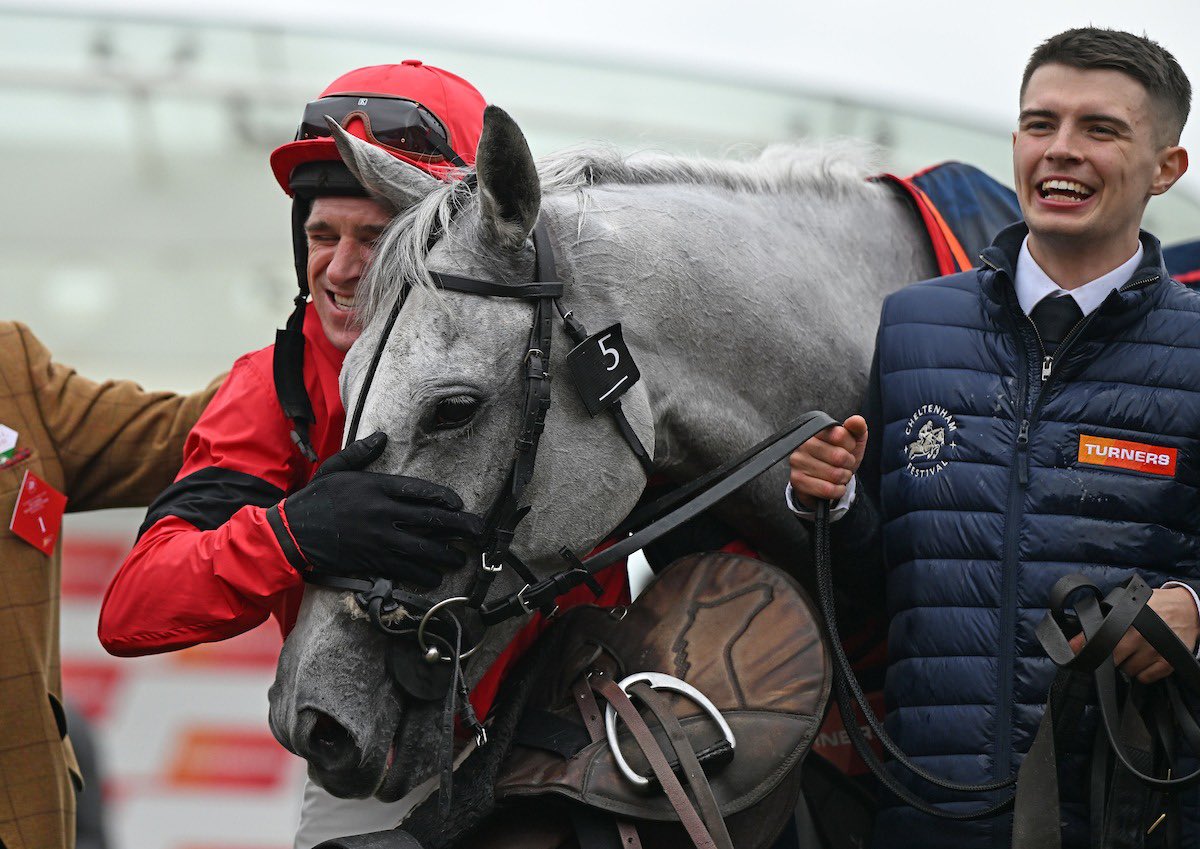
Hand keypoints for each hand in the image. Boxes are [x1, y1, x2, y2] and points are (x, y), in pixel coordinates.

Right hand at [271, 432, 483, 586]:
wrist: (290, 535)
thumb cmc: (313, 500)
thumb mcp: (334, 470)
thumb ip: (360, 454)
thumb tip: (381, 437)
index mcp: (375, 487)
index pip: (419, 490)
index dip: (444, 498)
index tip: (459, 504)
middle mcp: (381, 513)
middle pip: (431, 519)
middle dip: (459, 526)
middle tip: (478, 531)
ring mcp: (379, 539)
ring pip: (424, 549)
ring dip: (446, 555)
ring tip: (460, 558)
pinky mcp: (372, 562)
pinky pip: (405, 570)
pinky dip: (423, 575)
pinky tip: (435, 577)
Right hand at [788, 416, 867, 509]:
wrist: (825, 480)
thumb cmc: (839, 457)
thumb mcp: (852, 441)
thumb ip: (857, 428)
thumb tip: (856, 420)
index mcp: (816, 430)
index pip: (840, 435)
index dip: (850, 445)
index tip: (846, 449)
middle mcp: (803, 444)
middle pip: (838, 456)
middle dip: (848, 464)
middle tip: (844, 465)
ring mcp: (798, 462)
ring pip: (834, 474)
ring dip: (843, 478)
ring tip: (839, 476)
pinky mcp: (797, 480)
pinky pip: (827, 489)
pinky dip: (838, 491)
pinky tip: (835, 487)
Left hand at [1067, 586, 1199, 683]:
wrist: (1188, 608)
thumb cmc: (1156, 604)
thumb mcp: (1129, 602)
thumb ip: (1107, 614)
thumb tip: (1081, 631)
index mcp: (1127, 619)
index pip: (1099, 637)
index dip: (1083, 645)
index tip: (1073, 652)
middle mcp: (1139, 637)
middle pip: (1111, 659)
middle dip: (1108, 657)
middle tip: (1113, 650)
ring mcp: (1154, 652)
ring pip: (1127, 671)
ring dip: (1126, 665)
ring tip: (1132, 652)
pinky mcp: (1168, 663)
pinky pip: (1145, 678)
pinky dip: (1142, 673)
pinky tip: (1144, 660)